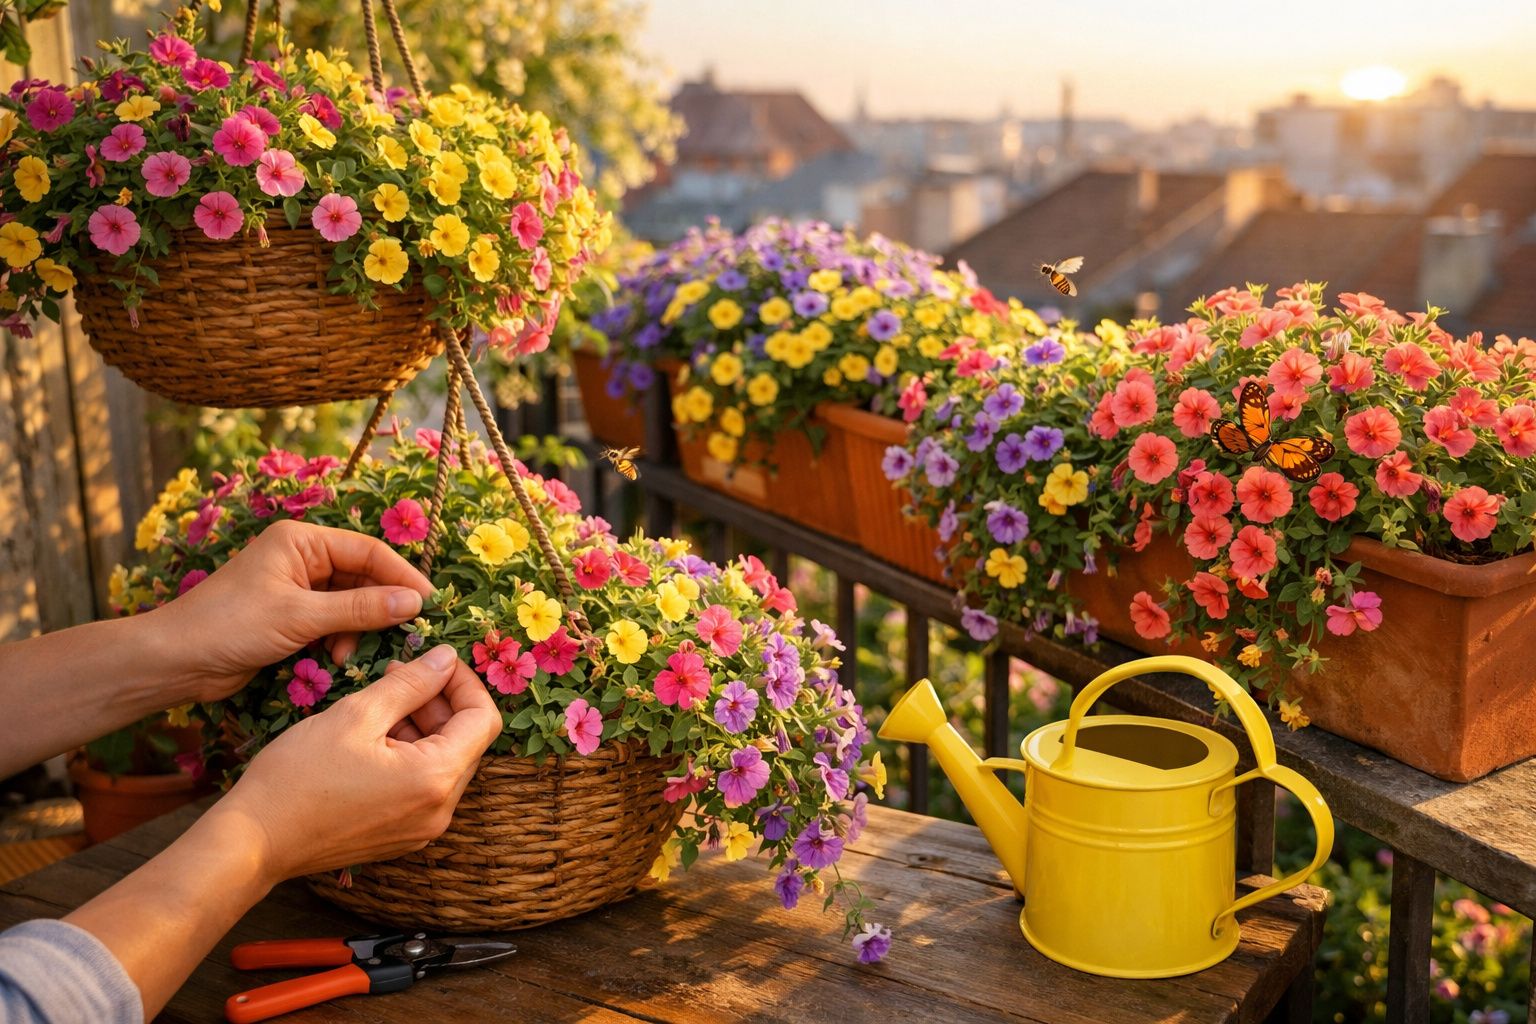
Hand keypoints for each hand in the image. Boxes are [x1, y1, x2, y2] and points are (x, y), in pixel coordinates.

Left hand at [149, 519, 433, 702]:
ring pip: (350, 602)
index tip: (430, 603)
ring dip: (357, 629)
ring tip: (349, 654)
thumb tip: (414, 601)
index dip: (403, 576)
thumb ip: (360, 609)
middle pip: (362, 576)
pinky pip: (333, 621)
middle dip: (380, 607)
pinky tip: (335, 659)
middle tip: (406, 633)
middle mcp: (302, 558)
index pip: (369, 551)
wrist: (175, 661)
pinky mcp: (290, 615)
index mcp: (302, 541)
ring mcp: (296, 587)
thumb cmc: (231, 626)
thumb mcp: (301, 616)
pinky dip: (340, 639)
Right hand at [213, 644, 501, 883]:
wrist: (251, 842)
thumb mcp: (356, 714)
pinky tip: (371, 738)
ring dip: (422, 727)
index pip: (484, 719)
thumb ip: (410, 683)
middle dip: (440, 702)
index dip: (465, 682)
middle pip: (467, 742)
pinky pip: (422, 786)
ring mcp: (421, 829)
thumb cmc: (297, 777)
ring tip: (379, 704)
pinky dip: (409, 755)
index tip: (436, 660)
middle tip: (399, 675)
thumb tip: (447, 657)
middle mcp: (440, 811)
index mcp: (436, 779)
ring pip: (443, 762)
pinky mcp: (401, 836)